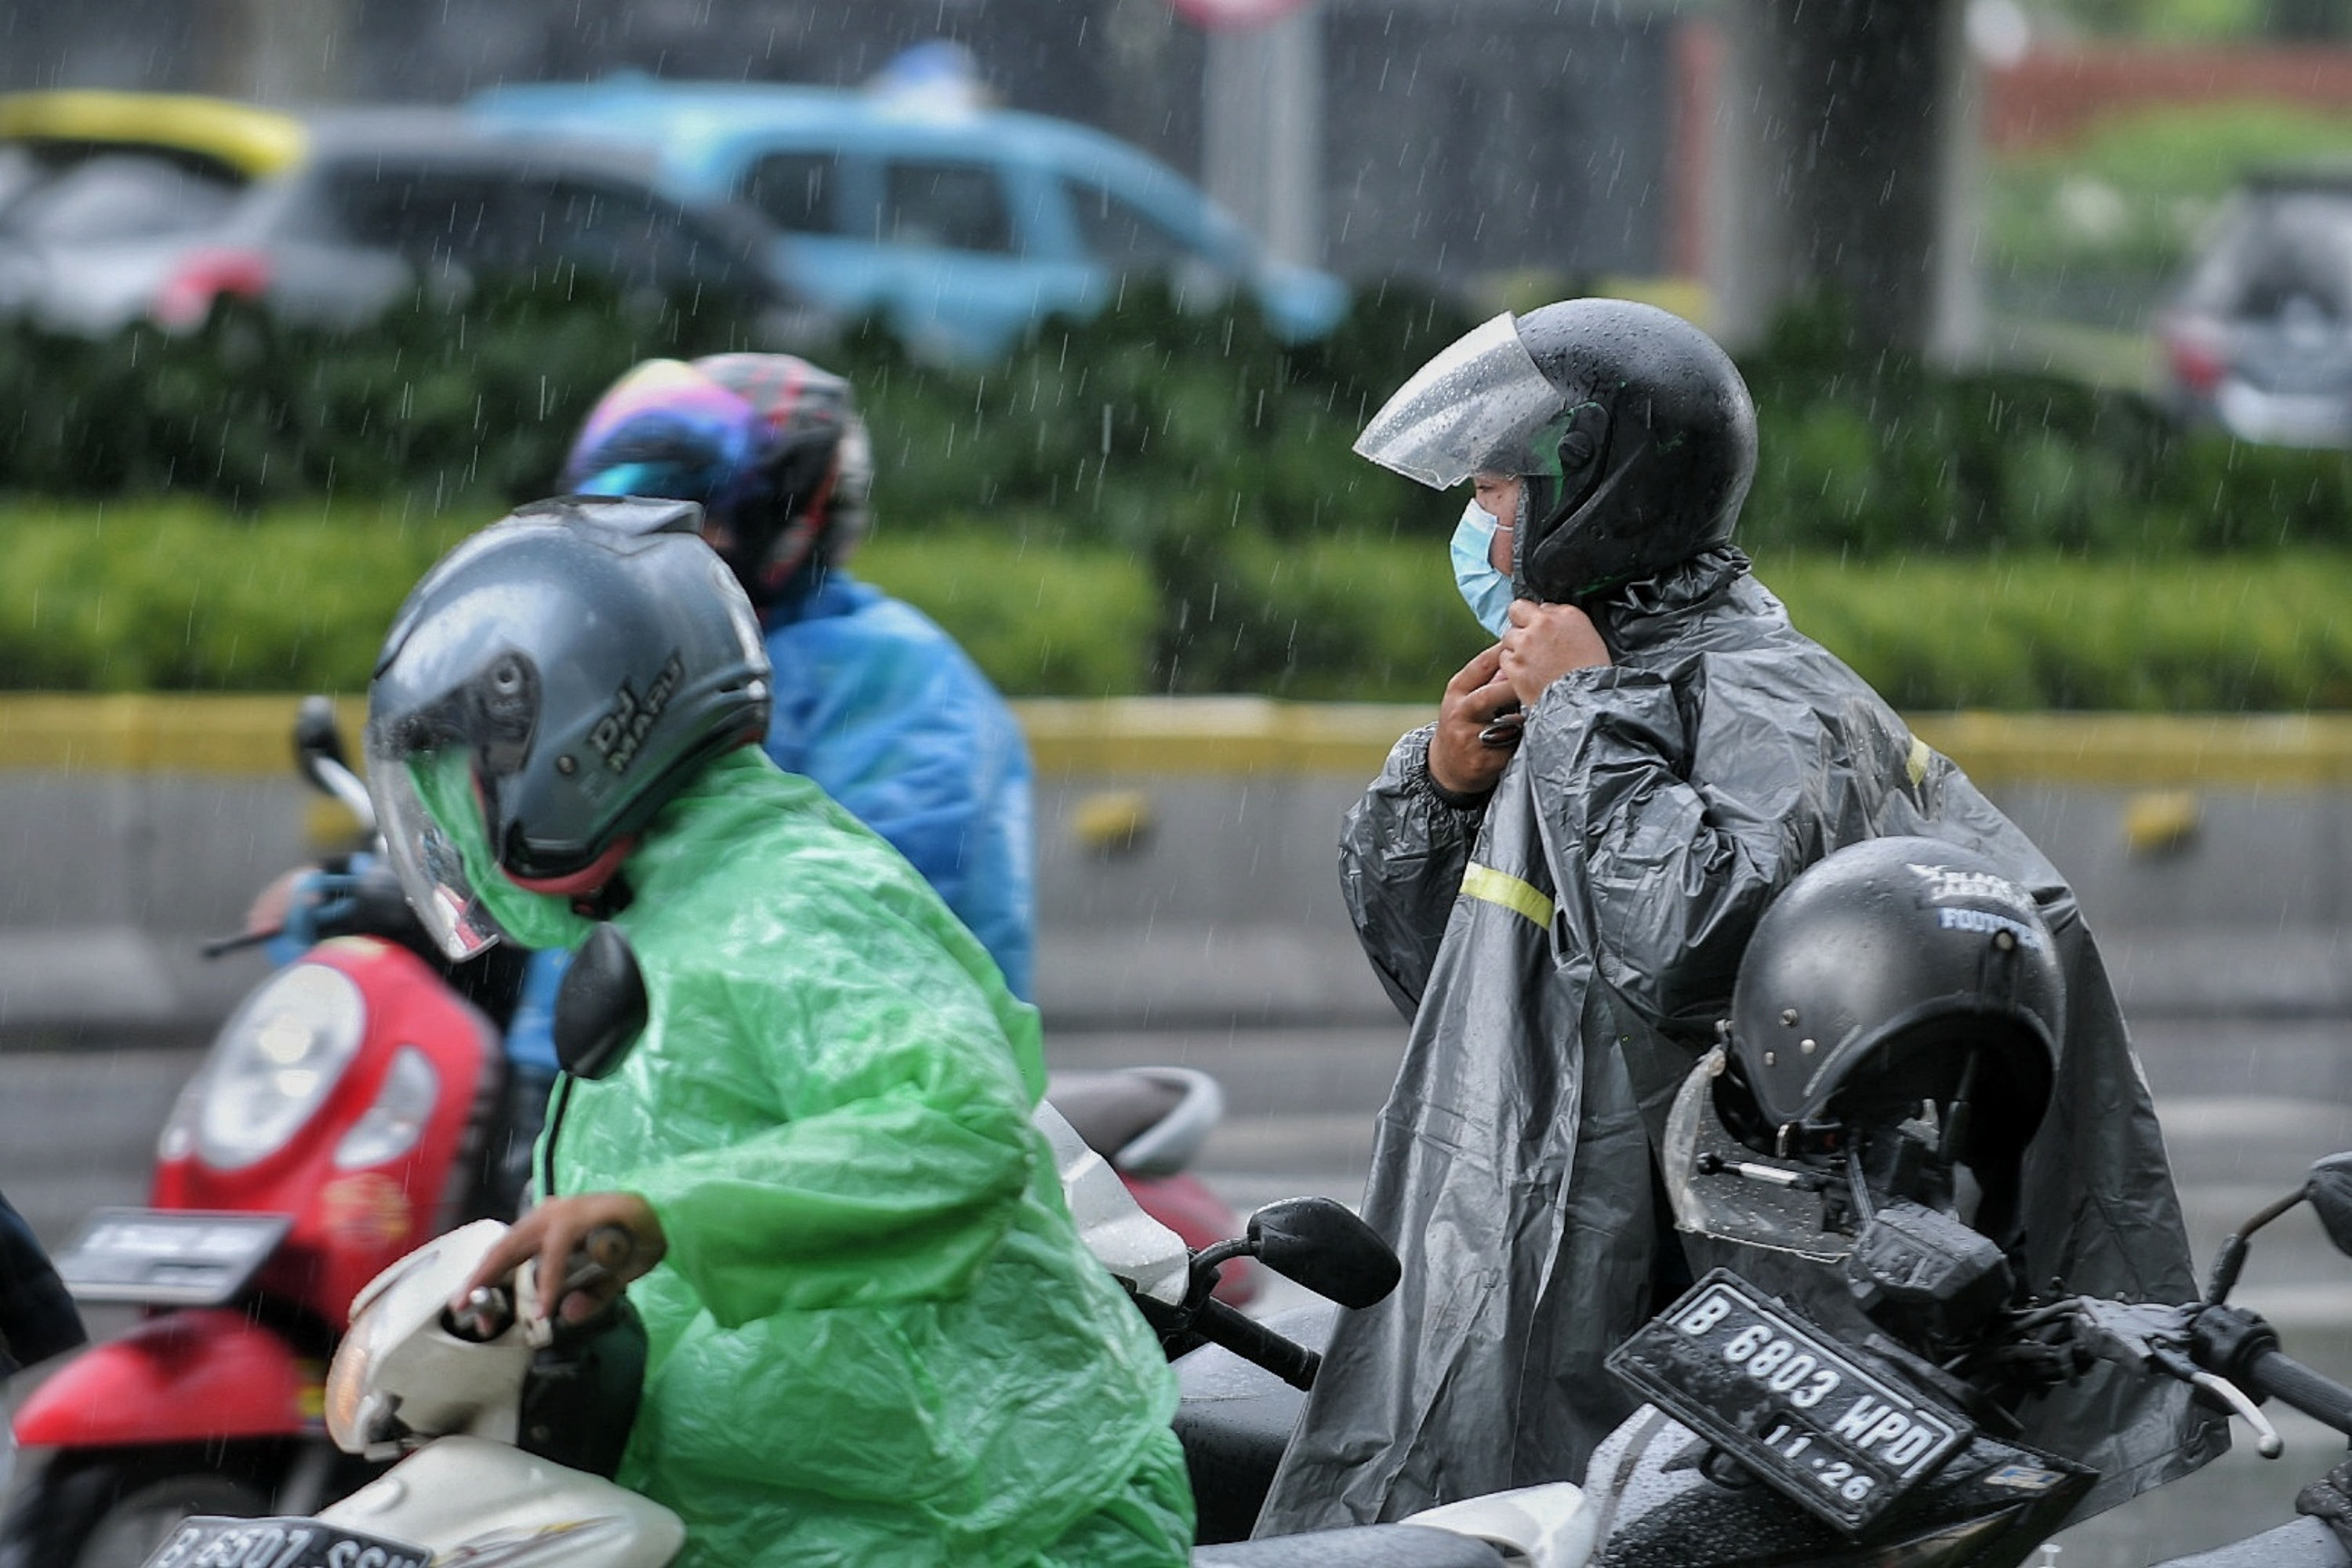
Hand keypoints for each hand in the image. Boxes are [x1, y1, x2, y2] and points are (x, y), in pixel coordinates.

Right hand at [455, 1191, 665, 1325]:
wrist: (649, 1203)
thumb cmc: (644, 1232)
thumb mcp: (636, 1262)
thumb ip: (603, 1290)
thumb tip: (565, 1313)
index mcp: (580, 1216)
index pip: (556, 1250)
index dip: (547, 1283)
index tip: (541, 1315)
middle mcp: (554, 1212)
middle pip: (511, 1244)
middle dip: (484, 1277)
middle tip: (462, 1308)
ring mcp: (543, 1215)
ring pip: (503, 1245)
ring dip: (482, 1275)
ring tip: (464, 1305)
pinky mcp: (539, 1224)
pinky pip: (510, 1246)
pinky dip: (494, 1268)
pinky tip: (483, 1292)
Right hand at [1427, 645, 1523, 797]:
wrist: (1447, 765)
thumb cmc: (1467, 722)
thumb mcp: (1469, 696)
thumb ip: (1491, 678)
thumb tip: (1521, 656)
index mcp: (1456, 690)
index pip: (1482, 665)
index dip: (1508, 654)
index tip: (1531, 646)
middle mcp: (1459, 713)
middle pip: (1491, 695)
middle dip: (1517, 687)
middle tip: (1542, 681)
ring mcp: (1468, 739)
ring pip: (1507, 725)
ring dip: (1524, 721)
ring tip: (1535, 714)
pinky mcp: (1482, 762)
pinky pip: (1513, 748)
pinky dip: (1524, 743)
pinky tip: (1527, 741)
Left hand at [1501, 601, 1609, 705]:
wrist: (1585, 702)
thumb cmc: (1592, 674)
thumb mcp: (1589, 637)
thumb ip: (1564, 621)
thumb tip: (1548, 615)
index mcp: (1567, 615)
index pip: (1541, 604)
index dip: (1536, 616)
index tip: (1537, 626)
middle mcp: (1543, 624)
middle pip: (1517, 611)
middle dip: (1520, 624)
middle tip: (1528, 641)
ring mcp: (1525, 644)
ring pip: (1508, 636)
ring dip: (1515, 646)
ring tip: (1531, 663)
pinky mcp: (1514, 665)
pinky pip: (1504, 658)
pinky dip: (1511, 665)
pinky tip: (1525, 673)